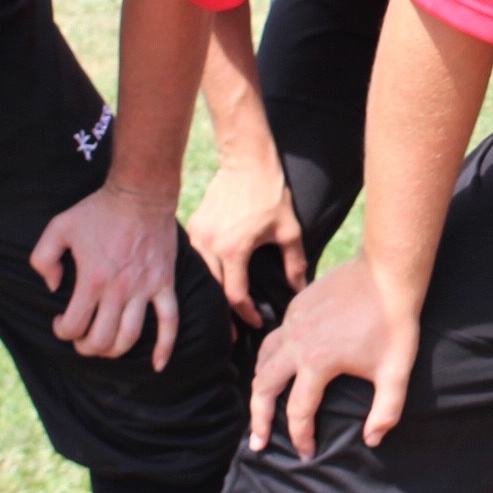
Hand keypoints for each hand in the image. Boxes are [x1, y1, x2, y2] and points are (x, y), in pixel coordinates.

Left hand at [29, 182, 180, 369]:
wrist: (141, 193)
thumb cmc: (98, 210)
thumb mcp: (58, 227)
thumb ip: (42, 259)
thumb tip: (53, 288)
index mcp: (91, 279)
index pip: (74, 326)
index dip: (62, 331)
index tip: (61, 322)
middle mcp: (119, 289)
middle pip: (101, 340)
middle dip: (86, 347)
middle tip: (81, 338)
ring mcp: (145, 289)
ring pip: (130, 337)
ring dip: (114, 350)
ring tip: (104, 345)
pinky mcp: (164, 284)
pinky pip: (170, 321)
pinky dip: (165, 347)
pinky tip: (158, 365)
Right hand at [187, 154, 306, 326]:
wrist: (246, 160)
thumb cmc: (270, 194)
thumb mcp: (289, 230)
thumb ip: (295, 263)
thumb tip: (299, 289)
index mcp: (233, 249)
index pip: (235, 296)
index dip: (247, 314)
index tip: (258, 321)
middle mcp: (209, 245)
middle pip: (214, 291)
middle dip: (225, 314)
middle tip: (235, 332)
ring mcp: (197, 235)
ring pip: (202, 276)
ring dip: (214, 293)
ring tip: (224, 310)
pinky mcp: (193, 226)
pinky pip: (197, 258)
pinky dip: (206, 273)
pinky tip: (216, 281)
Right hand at [249, 257, 417, 458]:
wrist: (388, 273)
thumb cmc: (394, 322)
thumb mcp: (396, 371)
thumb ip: (386, 410)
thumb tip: (372, 440)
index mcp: (317, 362)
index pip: (298, 411)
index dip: (301, 437)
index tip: (306, 454)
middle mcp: (297, 343)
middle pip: (263, 387)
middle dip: (259, 419)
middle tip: (259, 442)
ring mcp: (293, 321)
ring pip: (262, 359)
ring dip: (259, 386)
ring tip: (262, 407)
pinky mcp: (296, 305)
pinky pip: (273, 337)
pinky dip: (268, 358)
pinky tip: (279, 367)